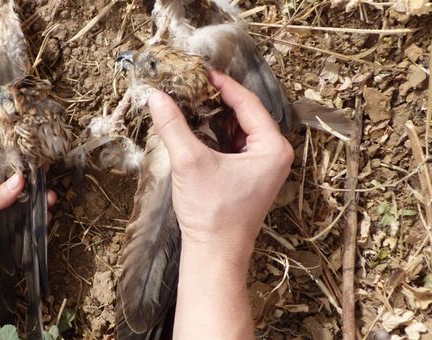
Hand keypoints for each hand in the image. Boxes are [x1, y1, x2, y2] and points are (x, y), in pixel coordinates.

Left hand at [0, 167, 56, 274]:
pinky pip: (19, 227)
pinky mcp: (0, 238)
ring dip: (33, 201)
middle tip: (45, 174)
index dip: (8, 165)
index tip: (29, 158)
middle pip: (7, 188)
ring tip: (50, 196)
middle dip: (26, 183)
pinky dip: (33, 222)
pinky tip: (46, 214)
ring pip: (16, 207)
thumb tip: (20, 179)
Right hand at [147, 70, 292, 257]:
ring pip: (241, 129)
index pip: (248, 103)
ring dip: (218, 116)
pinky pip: (237, 145)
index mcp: (273, 148)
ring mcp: (264, 167)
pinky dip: (218, 133)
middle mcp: (275, 155)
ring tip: (193, 100)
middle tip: (195, 83)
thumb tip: (157, 96)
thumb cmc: (211, 213)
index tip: (201, 71)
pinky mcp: (251, 177)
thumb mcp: (189, 162)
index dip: (223, 85)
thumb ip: (173, 125)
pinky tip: (198, 127)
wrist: (215, 254)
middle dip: (220, 99)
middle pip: (246, 114)